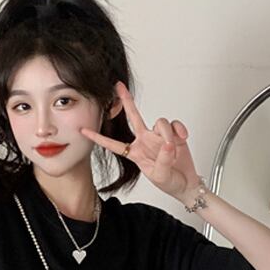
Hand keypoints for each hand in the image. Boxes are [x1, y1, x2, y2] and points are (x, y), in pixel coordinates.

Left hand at [80, 81, 201, 201]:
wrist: (185, 183)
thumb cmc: (169, 182)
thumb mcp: (160, 176)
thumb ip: (162, 160)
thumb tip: (167, 144)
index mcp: (136, 153)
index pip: (114, 145)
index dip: (99, 138)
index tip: (84, 131)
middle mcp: (145, 141)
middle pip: (133, 117)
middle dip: (127, 101)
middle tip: (118, 86)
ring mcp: (159, 136)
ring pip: (159, 122)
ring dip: (166, 133)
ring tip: (173, 147)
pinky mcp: (174, 133)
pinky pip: (174, 124)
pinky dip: (179, 130)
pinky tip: (182, 139)